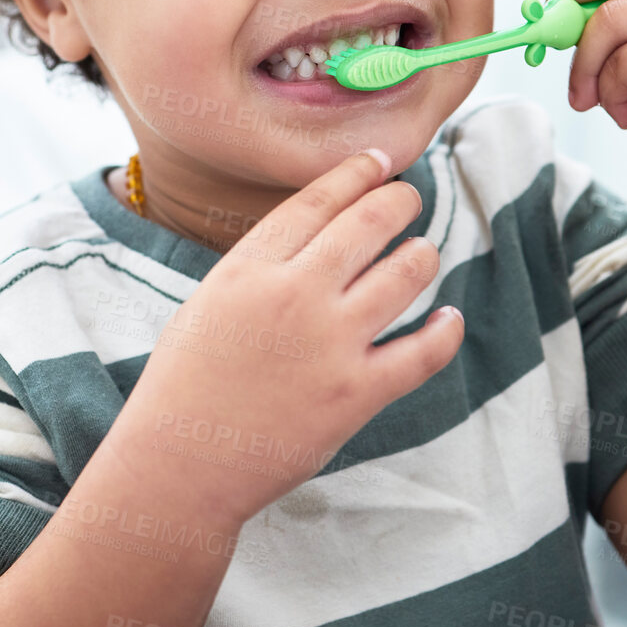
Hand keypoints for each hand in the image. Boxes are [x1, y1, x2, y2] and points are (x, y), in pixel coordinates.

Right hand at [107, 149, 464, 528]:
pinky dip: (445, 331)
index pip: (318, 200)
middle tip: (408, 200)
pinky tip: (447, 319)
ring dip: (423, 255)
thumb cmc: (185, 385)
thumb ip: (260, 266)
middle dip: (400, 201)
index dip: (356, 173)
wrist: (179, 465)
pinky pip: (424, 352)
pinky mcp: (356, 394)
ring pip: (407, 273)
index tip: (380, 162)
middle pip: (370, 223)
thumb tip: (317, 236)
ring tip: (422, 254)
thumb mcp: (209, 302)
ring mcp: (330, 343)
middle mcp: (295, 294)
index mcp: (250, 268)